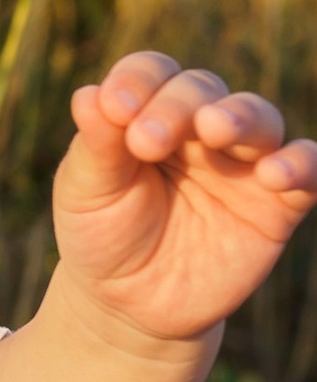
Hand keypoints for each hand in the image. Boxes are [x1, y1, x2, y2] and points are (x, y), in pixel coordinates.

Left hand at [54, 53, 316, 344]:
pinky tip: (276, 173)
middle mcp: (201, 130)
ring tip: (215, 129)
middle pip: (204, 90)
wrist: (131, 307)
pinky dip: (302, 164)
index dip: (138, 81)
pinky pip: (307, 170)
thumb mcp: (86, 194)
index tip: (114, 108)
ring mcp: (243, 165)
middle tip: (148, 141)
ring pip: (259, 119)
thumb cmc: (104, 237)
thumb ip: (95, 147)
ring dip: (241, 118)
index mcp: (150, 114)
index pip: (154, 74)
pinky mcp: (277, 205)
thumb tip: (87, 94)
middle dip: (178, 106)